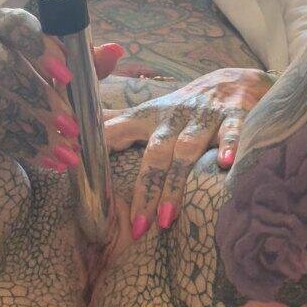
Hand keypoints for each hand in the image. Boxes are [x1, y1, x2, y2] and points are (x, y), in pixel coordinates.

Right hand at [0, 8, 122, 170]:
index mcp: (5, 24)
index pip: (16, 26)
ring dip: (36, 131)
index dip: (40, 48)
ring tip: (67, 151)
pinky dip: (25, 149)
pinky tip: (50, 161)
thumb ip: (87, 59)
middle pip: (5, 68)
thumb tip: (115, 51)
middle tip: (72, 125)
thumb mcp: (62, 63)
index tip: (67, 74)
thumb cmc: (35, 71)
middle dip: (42, 99)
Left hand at [103, 68, 273, 236]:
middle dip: (145, 189)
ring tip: (167, 217)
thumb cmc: (181, 106)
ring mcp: (202, 116)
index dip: (98, 153)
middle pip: (154, 153)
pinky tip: (224, 165)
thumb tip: (72, 134)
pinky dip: (229, 145)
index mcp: (146, 118)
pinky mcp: (234, 114)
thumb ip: (113, 126)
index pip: (115, 134)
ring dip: (176, 182)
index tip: (86, 183)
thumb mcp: (146, 113)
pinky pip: (231, 131)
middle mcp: (172, 118)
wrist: (232, 80)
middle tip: (138, 226)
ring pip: (186, 149)